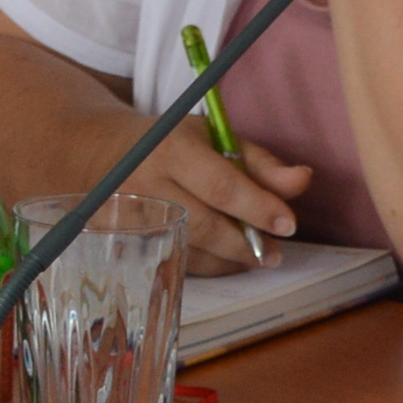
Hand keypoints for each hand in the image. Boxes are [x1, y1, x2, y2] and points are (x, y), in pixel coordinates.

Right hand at [136, 122, 310, 274]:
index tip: (288, 224)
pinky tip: (226, 258)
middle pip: (205, 226)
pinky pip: (175, 263)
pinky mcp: (123, 244)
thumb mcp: (214, 138)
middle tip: (274, 252)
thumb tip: (303, 180)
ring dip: (230, 259)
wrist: (100, 154)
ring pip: (191, 251)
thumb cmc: (170, 143)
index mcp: (172, 150)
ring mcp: (131, 219)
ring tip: (256, 255)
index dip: (258, 207)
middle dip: (246, 243)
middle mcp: (147, 185)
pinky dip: (207, 264)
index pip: (221, 186)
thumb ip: (260, 163)